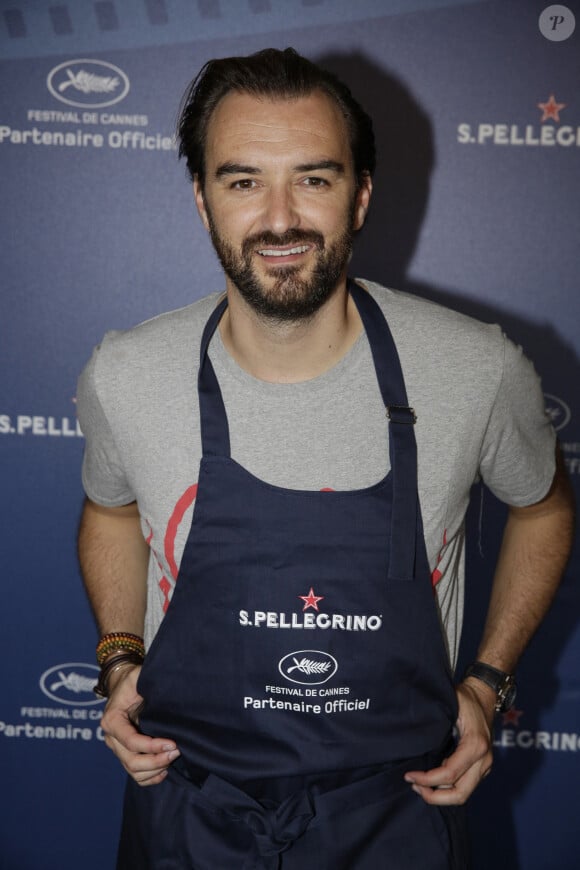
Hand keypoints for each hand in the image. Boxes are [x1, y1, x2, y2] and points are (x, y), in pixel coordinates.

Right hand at [100, 664, 179, 785]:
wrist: (122, 684)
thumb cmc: (132, 680)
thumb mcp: (137, 676)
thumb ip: (144, 681)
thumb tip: (163, 690)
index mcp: (112, 720)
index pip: (131, 741)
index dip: (152, 746)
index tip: (172, 743)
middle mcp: (112, 737)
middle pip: (131, 761)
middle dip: (156, 761)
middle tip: (177, 751)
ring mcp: (117, 748)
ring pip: (134, 771)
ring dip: (155, 769)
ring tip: (173, 758)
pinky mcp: (125, 754)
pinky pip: (135, 774)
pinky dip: (150, 777)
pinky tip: (165, 770)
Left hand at [403, 680, 493, 804]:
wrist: (484, 696)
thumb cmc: (464, 698)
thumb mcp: (449, 703)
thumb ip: (436, 721)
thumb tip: (413, 735)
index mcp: (475, 745)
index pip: (450, 774)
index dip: (427, 779)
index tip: (409, 775)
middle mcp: (483, 759)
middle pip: (459, 794)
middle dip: (434, 796)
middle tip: (414, 785)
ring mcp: (485, 766)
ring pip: (463, 795)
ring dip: (440, 795)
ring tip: (419, 784)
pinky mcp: (482, 768)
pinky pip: (465, 786)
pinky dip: (447, 788)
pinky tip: (431, 779)